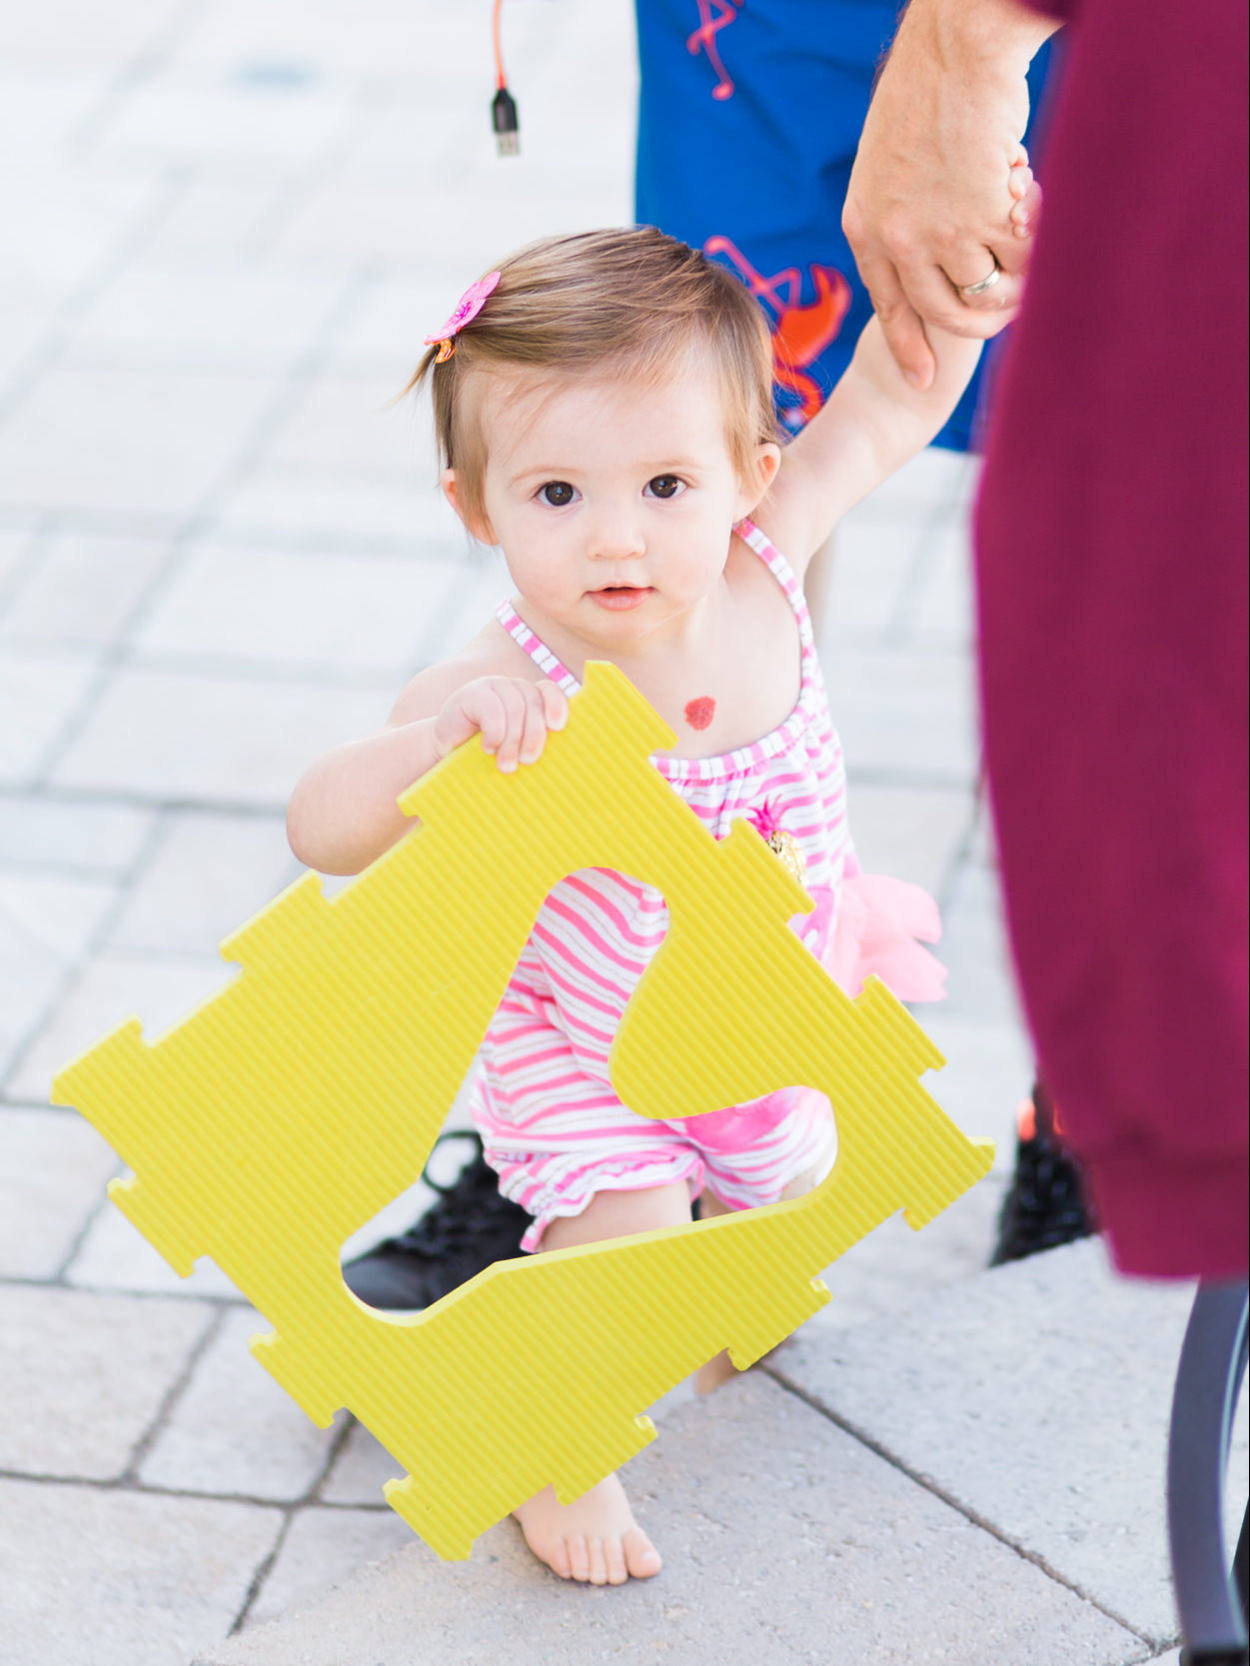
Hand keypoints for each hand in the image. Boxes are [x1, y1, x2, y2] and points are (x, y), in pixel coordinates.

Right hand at [433, 677, 567, 771]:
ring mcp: (492, 686)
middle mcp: (512, 687)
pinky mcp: (473, 693)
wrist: (445, 753)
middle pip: (533, 703)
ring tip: (506, 765)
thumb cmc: (487, 755)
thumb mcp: (516, 748)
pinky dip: (494, 733)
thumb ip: (535, 743)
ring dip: (512, 741)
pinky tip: (488, 748)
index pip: (549, 691)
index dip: (556, 705)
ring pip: (515, 708)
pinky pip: (493, 710)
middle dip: (533, 735)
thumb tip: (563, 757)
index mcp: (528, 697)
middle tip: (528, 761)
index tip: (557, 727)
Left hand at [843, 0, 1056, 387]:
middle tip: (1008, 313)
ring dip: (1014, 277)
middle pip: (943, 312)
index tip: (923, 381)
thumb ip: (902, 210)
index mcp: (865, 225)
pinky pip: (1019, 260)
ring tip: (1026, 248)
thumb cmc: (930, 90)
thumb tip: (935, 254)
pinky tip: (1034, 214)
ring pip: (986, 291)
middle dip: (979, 321)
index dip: (909, 347)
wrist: (955, 49)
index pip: (889, 305)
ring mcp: (940, 234)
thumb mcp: (889, 161)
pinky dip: (1034, 245)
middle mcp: (897, 240)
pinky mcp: (984, 220)